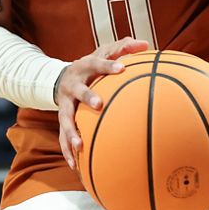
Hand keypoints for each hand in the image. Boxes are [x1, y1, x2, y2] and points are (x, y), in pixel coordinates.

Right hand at [55, 37, 149, 169]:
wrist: (62, 78)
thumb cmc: (92, 65)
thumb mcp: (103, 52)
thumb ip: (124, 47)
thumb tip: (146, 44)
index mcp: (84, 66)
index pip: (97, 62)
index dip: (108, 65)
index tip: (123, 68)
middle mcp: (73, 84)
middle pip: (79, 90)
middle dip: (87, 97)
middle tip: (99, 104)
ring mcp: (65, 103)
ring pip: (65, 118)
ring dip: (71, 132)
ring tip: (79, 146)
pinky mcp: (62, 118)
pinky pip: (62, 136)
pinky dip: (67, 150)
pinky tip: (75, 165)